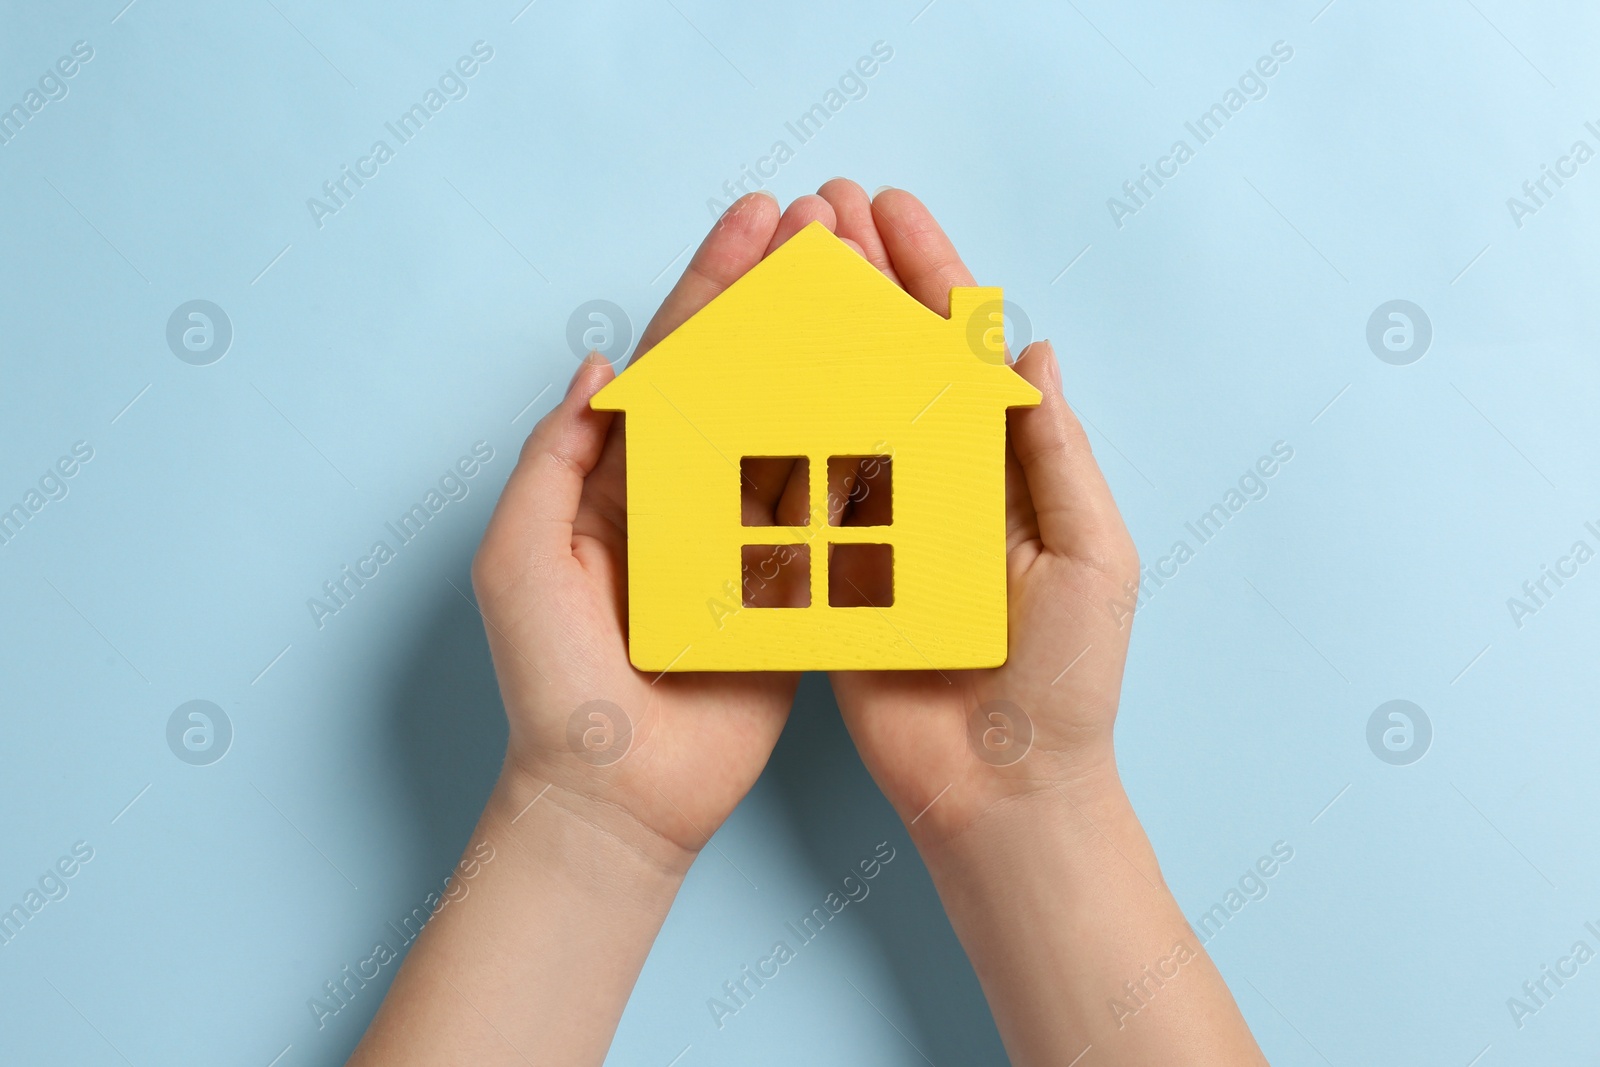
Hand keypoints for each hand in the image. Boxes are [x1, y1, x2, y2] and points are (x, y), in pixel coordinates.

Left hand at [470, 191, 839, 865]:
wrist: (614, 795)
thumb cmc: (552, 683)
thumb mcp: (520, 557)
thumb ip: (554, 458)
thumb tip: (601, 368)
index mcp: (621, 478)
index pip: (674, 359)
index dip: (712, 284)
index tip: (755, 219)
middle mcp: (689, 496)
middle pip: (744, 376)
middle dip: (783, 298)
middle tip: (828, 229)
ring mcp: (746, 541)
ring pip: (795, 430)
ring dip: (831, 358)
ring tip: (873, 288)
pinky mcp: (794, 590)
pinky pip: (832, 513)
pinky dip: (862, 454)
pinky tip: (896, 397)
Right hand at [816, 181, 1141, 844]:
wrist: (1002, 793)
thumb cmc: (1067, 683)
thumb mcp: (1091, 559)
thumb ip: (1057, 456)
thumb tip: (1033, 350)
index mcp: (1005, 469)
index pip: (964, 350)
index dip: (931, 275)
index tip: (891, 212)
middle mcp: (939, 482)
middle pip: (892, 361)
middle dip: (859, 282)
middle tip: (818, 213)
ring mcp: (879, 525)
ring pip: (838, 410)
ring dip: (809, 339)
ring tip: (775, 270)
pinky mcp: (829, 574)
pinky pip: (797, 494)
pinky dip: (771, 434)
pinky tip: (743, 378)